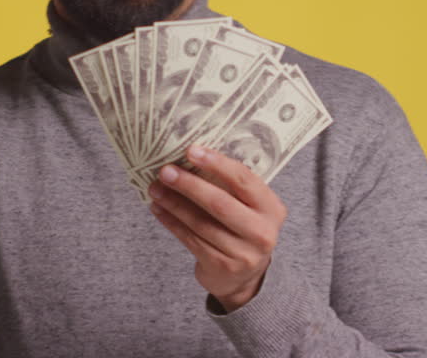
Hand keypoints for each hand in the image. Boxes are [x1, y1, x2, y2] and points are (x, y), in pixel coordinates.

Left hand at [147, 145, 286, 312]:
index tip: (191, 150)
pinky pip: (191, 239)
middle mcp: (262, 231)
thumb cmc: (242, 228)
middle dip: (189, 185)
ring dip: (173, 203)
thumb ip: (230, 186)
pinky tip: (158, 209)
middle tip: (165, 171)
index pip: (244, 180)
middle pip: (220, 203)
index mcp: (271, 208)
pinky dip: (171, 222)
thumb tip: (190, 157)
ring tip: (155, 188)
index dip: (217, 163)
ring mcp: (243, 253)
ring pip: (200, 223)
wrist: (245, 277)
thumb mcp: (249, 207)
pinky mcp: (221, 266)